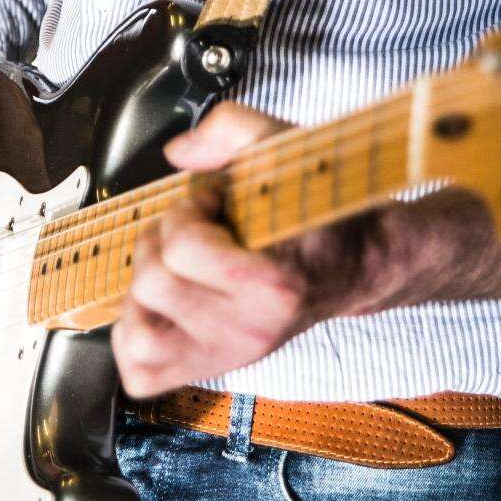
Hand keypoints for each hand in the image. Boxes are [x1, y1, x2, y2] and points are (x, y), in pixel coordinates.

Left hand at [110, 101, 500, 398]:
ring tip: (172, 268)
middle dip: (160, 241)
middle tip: (192, 229)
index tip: (211, 201)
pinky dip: (136, 338)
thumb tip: (179, 151)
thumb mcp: (291, 147)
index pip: (184, 249)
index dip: (186, 210)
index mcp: (275, 281)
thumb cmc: (328, 208)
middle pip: (151, 286)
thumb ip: (232, 129)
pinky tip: (163, 304)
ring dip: (141, 294)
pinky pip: (142, 372)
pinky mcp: (215, 367)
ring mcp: (231, 355)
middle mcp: (252, 329)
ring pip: (136, 338)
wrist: (364, 261)